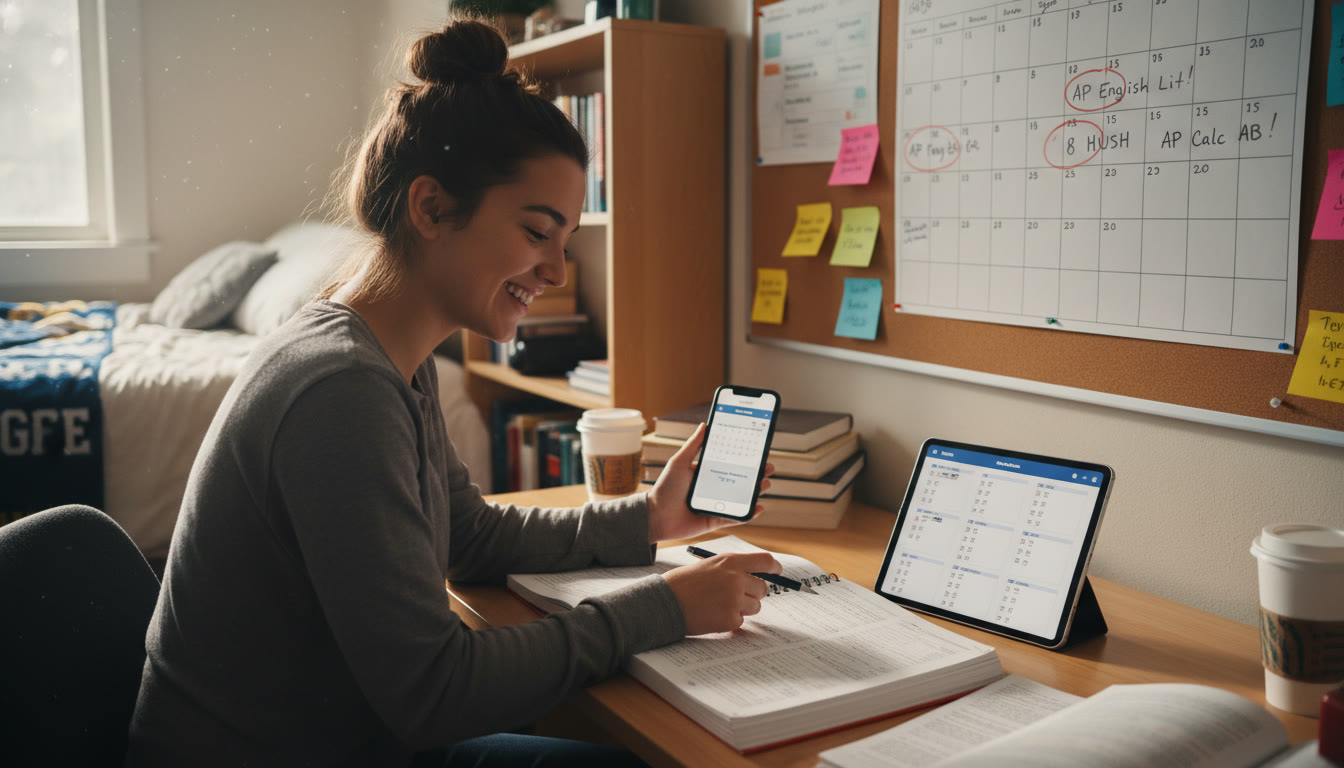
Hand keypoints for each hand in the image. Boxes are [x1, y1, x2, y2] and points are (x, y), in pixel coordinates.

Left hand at [646, 422, 773, 542]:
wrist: (655, 517)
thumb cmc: (664, 489)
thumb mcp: (679, 463)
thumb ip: (693, 445)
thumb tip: (704, 425)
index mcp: (706, 473)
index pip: (729, 463)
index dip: (744, 458)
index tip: (757, 451)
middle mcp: (713, 488)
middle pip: (740, 480)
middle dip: (756, 474)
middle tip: (768, 467)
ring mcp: (716, 504)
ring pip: (741, 498)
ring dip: (756, 492)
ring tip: (765, 485)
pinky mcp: (715, 520)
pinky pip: (735, 517)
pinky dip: (748, 514)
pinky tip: (757, 507)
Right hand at [662, 552, 782, 634]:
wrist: (664, 602)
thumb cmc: (683, 583)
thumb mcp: (709, 566)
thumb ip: (732, 568)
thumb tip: (754, 576)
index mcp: (730, 562)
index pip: (765, 561)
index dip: (774, 567)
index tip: (777, 572)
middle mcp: (736, 579)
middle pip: (762, 588)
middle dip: (753, 594)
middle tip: (736, 597)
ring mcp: (734, 600)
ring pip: (754, 607)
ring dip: (742, 609)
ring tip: (719, 605)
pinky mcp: (729, 619)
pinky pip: (740, 621)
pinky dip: (729, 621)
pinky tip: (712, 615)